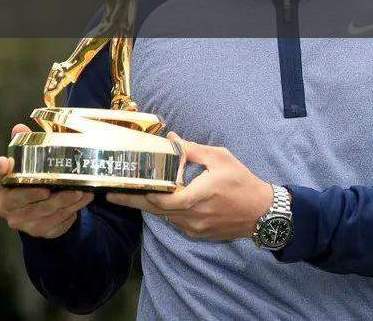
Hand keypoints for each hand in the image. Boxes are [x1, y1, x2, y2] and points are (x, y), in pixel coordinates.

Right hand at [0, 124, 93, 238]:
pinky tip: (83, 201)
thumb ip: (24, 146)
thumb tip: (19, 128)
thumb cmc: (28, 180)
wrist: (36, 210)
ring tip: (83, 191)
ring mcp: (22, 221)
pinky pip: (57, 223)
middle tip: (63, 186)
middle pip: (23, 200)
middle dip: (45, 193)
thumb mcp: (25, 164)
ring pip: (45, 213)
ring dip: (65, 202)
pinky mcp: (39, 231)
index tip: (4, 162)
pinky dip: (71, 212)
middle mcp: (6, 206)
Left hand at [106, 133, 273, 240]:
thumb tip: (172, 140)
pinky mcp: (198, 233)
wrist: (262, 212)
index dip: (146, 194)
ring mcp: (195, 227)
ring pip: (165, 216)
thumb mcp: (221, 158)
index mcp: (199, 195)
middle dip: (133, 202)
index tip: (128, 186)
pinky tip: (159, 200)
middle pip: (157, 210)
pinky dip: (166, 211)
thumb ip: (193, 150)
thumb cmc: (242, 182)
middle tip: (111, 196)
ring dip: (149, 205)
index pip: (165, 200)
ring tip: (130, 195)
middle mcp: (194, 215)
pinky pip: (175, 221)